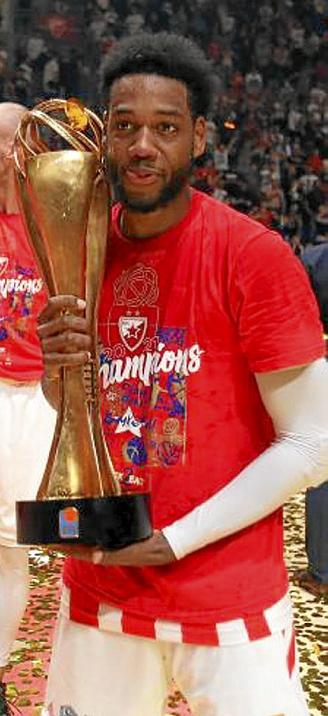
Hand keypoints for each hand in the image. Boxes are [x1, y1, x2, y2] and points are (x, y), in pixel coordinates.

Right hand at [37, 295, 90, 368]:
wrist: (49, 365)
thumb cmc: (59, 341)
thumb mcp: (61, 328)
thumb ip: (71, 319)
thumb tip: (92, 316)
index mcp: (44, 318)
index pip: (53, 304)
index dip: (68, 301)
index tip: (83, 304)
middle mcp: (42, 330)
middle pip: (64, 321)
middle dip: (81, 323)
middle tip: (90, 328)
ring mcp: (43, 345)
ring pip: (68, 338)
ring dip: (83, 339)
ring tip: (90, 342)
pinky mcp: (47, 360)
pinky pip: (65, 357)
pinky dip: (79, 356)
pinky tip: (87, 356)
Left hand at [56, 530, 176, 566]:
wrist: (162, 547)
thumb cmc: (146, 551)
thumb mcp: (131, 553)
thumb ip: (113, 556)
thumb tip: (95, 557)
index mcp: (104, 556)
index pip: (79, 553)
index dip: (63, 549)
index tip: (49, 544)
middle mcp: (104, 552)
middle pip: (79, 547)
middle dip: (65, 542)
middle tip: (50, 533)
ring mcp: (109, 546)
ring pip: (87, 541)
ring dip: (75, 537)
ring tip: (62, 529)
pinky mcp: (115, 539)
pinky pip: (96, 536)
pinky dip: (88, 532)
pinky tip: (85, 526)